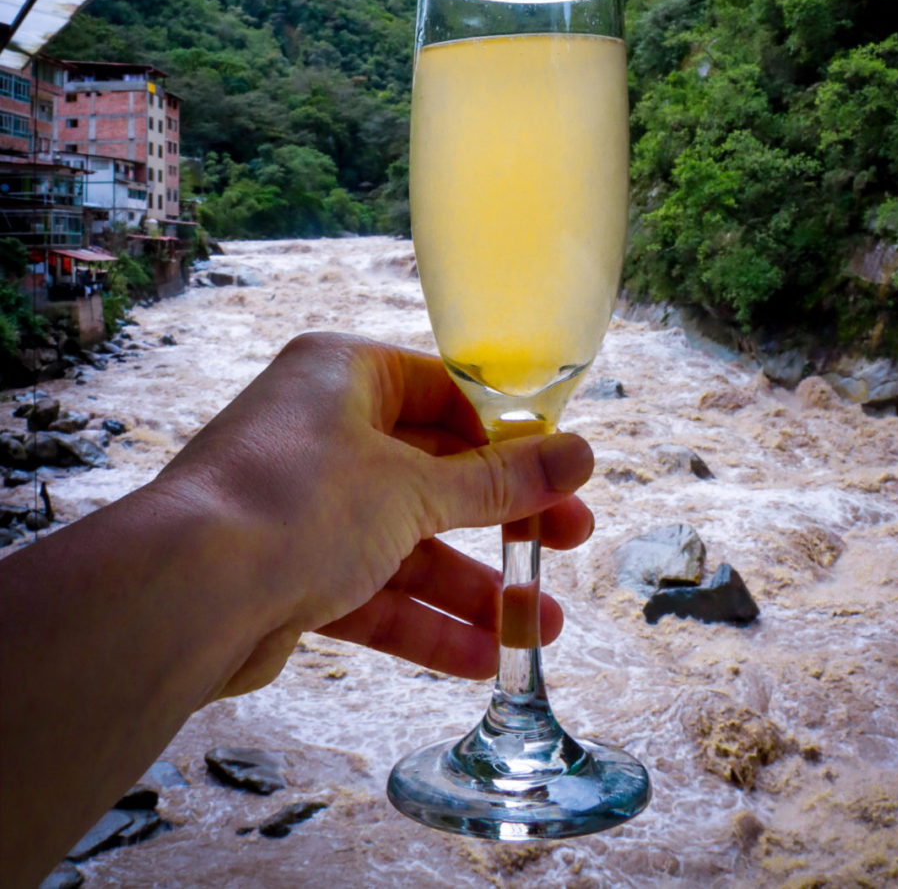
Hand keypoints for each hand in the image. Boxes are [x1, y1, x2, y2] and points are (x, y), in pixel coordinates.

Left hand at [156, 332, 594, 691]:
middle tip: (569, 543)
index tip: (564, 471)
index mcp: (344, 375)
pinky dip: (424, 623)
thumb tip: (579, 456)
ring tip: (540, 629)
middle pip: (433, 471)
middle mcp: (322, 431)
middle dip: (501, 518)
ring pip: (407, 542)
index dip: (510, 435)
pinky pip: (374, 592)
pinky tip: (481, 658)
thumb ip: (499, 481)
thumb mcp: (414, 487)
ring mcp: (304, 506)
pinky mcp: (290, 573)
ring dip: (472, 585)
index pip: (445, 393)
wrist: (182, 594)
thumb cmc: (293, 504)